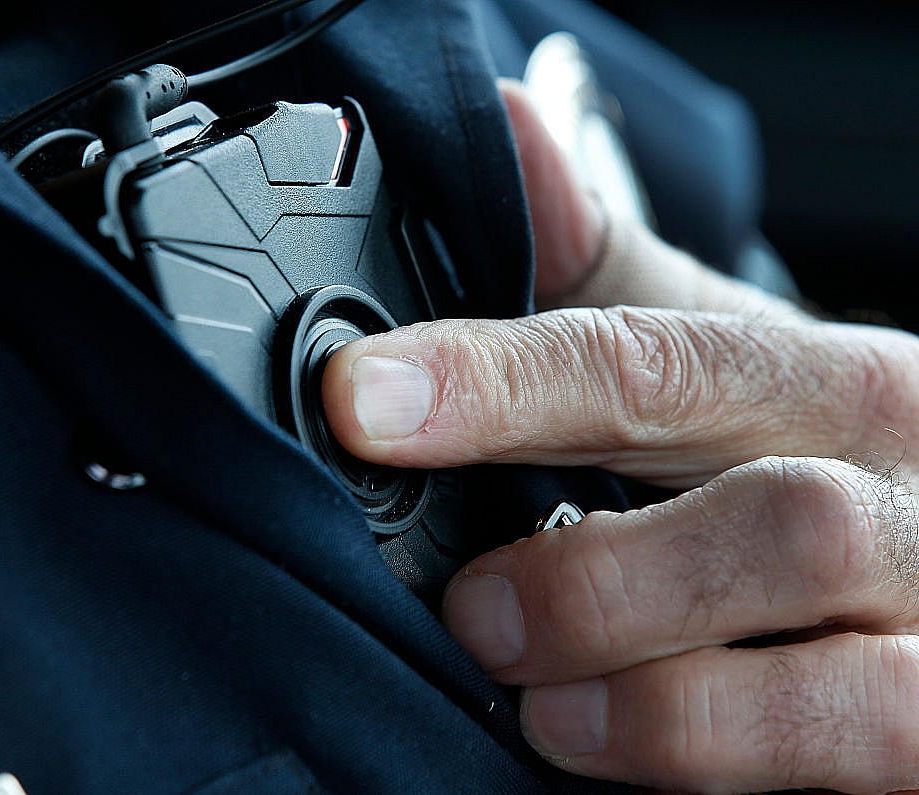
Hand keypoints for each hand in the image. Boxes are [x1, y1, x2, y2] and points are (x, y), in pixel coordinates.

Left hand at [320, 81, 918, 792]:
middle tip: (473, 609)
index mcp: (831, 381)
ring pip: (827, 666)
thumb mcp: (720, 359)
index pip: (659, 364)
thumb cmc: (811, 451)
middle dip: (597, 576)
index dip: (501, 381)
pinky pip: (850, 745)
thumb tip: (506, 136)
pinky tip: (602, 743)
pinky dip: (706, 752)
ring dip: (656, 692)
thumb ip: (607, 271)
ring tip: (536, 698)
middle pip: (772, 518)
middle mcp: (904, 487)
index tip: (369, 400)